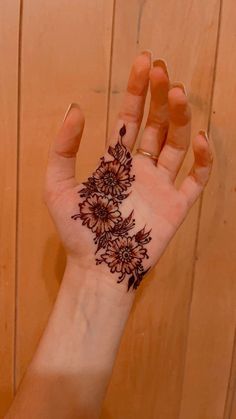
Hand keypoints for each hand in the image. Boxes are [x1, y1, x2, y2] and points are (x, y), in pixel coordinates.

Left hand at [44, 51, 212, 291]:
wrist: (96, 268)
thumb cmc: (77, 230)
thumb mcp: (56, 185)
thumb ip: (63, 148)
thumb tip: (76, 108)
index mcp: (116, 160)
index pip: (130, 117)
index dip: (137, 90)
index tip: (143, 62)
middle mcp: (141, 168)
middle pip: (157, 125)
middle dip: (159, 97)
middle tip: (161, 71)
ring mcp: (161, 185)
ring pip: (177, 145)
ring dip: (179, 119)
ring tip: (177, 93)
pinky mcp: (177, 206)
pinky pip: (196, 179)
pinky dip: (202, 160)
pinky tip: (198, 140)